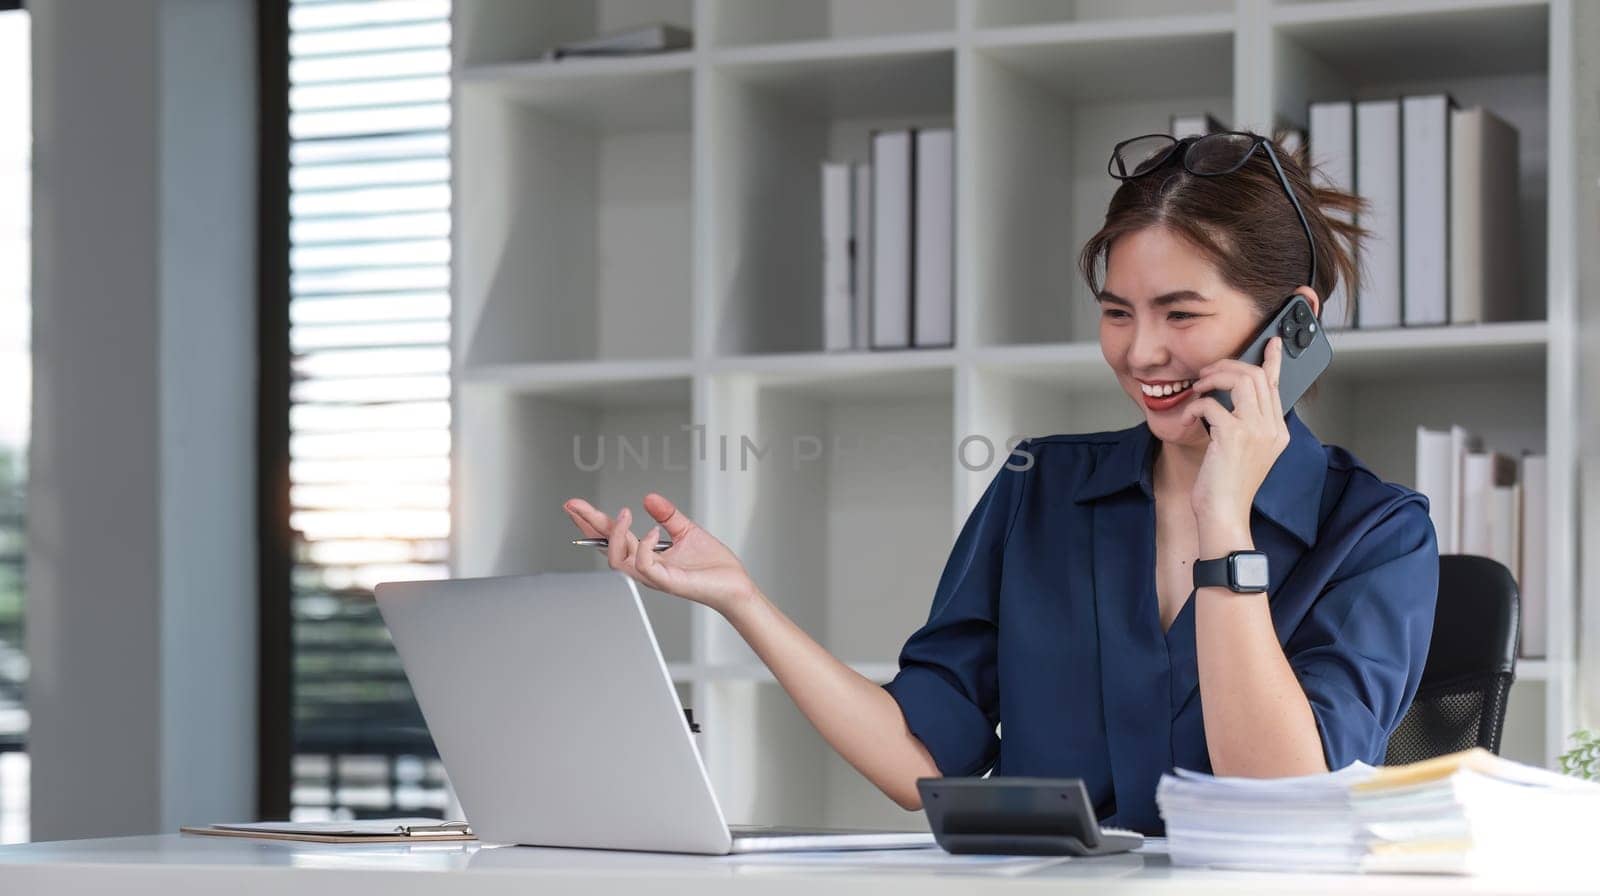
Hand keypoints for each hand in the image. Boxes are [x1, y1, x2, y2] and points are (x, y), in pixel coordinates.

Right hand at [563, 493, 756, 617]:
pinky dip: (644, 546)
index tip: (576, 505)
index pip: (613, 538)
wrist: (735, 585)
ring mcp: (654, 576)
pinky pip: (644, 566)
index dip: (593, 522)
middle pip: (606, 548)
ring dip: (616, 535)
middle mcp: (645, 567)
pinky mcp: (668, 581)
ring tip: (624, 513)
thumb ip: (667, 515)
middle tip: (574, 505)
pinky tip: (651, 532)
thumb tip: (649, 498)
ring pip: (618, 560)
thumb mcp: (687, 530)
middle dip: (588, 525)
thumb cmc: (713, 566)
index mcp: (647, 555)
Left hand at [1179, 337, 1290, 531]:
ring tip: (1198, 388)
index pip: (1277, 386)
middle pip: (1257, 376)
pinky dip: (1195, 406)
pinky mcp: (1234, 436)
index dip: (1273, 360)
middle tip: (1207, 373)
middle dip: (1228, 366)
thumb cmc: (1227, 486)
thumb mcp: (1243, 452)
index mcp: (1277, 431)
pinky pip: (1212, 403)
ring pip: (1241, 380)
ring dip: (1214, 378)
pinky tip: (1187, 419)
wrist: (1224, 514)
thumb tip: (1227, 398)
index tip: (1271, 341)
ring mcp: (1256, 431)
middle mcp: (1272, 428)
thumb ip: (1244, 424)